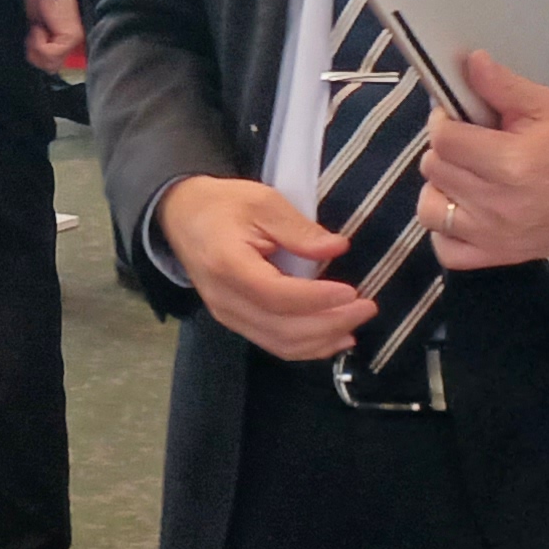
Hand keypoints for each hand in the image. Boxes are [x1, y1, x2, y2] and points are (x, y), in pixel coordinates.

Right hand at [25, 0, 83, 71]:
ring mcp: (73, 42)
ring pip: (48, 63)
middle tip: (35, 34)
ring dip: (36, 46)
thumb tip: (40, 63)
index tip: (34, 42)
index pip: (53, 67)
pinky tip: (39, 28)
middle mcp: (74, 45)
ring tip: (38, 29)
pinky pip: (48, 52)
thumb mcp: (37, 30)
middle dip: (35, 53)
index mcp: (66, 44)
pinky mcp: (70, 37)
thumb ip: (42, 47)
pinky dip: (37, 41)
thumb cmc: (39, 2)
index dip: (39, 59)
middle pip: (49, 67)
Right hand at [159, 177, 377, 361]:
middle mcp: (225, 299)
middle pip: (281, 328)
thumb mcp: (262, 201)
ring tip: (355, 326)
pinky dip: (306, 347)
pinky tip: (332, 339)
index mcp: (227, 264)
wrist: (182, 217)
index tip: (352, 292)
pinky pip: (272, 343)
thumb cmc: (222, 205)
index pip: (276, 295)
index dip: (317, 299)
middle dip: (330, 323)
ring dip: (321, 341)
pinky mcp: (235, 321)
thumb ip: (299, 228)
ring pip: (279, 343)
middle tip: (366, 308)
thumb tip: (336, 248)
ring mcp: (227, 315)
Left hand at [419, 52, 548, 268]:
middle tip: (468, 143)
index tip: (457, 118)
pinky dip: (445, 231)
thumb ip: (503, 85)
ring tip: (462, 176)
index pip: (444, 139)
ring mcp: (493, 235)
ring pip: (430, 209)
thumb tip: (471, 63)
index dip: (445, 121)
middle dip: (446, 150)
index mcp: (510, 162)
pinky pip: (447, 250)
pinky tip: (463, 211)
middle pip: (435, 169)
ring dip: (439, 189)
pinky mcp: (496, 255)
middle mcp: (497, 203)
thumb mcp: (548, 106)